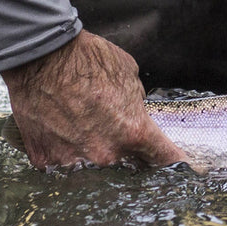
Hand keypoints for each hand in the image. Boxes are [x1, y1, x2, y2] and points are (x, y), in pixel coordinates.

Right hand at [1, 30, 185, 169]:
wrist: (38, 56)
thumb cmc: (85, 59)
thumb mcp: (127, 73)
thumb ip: (136, 101)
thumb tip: (134, 111)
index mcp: (132, 132)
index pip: (165, 158)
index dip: (177, 163)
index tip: (187, 169)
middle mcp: (104, 155)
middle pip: (127, 168)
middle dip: (127, 155)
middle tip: (115, 133)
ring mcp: (72, 162)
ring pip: (92, 169)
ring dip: (92, 153)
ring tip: (80, 126)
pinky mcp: (45, 161)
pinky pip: (62, 163)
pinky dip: (64, 150)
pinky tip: (60, 130)